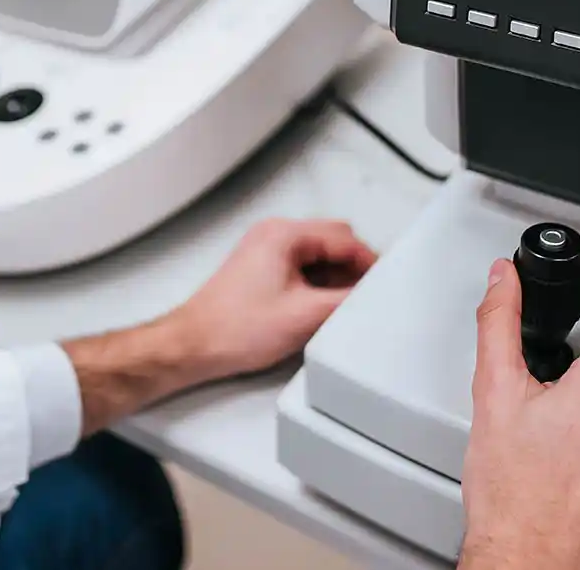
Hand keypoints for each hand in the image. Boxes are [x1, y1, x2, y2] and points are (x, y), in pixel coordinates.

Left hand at [170, 218, 377, 382]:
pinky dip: (317, 284)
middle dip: (353, 268)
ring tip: (341, 308)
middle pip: (332, 241)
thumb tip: (371, 293)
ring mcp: (265, 250)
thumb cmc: (235, 329)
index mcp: (284, 235)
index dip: (369, 262)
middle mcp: (273, 235)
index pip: (344, 237)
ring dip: (335, 278)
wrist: (196, 345)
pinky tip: (320, 309)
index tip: (383, 282)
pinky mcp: (262, 268)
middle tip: (366, 296)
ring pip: (318, 255)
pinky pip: (302, 267)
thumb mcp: (306, 316)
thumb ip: (347, 300)